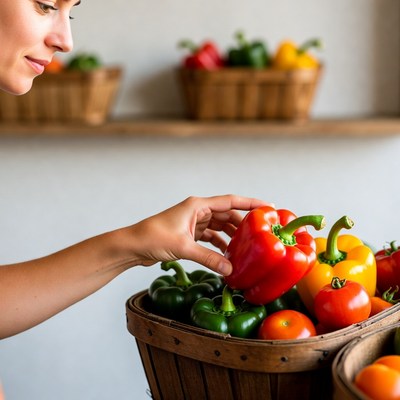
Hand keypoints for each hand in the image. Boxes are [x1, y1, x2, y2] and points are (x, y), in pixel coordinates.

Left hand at [130, 195, 270, 274]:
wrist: (133, 245)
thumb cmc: (153, 238)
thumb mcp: (183, 248)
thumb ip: (208, 258)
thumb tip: (230, 270)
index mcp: (197, 205)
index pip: (230, 201)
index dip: (250, 203)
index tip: (267, 206)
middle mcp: (197, 211)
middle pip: (226, 215)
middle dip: (242, 224)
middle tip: (260, 234)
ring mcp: (193, 222)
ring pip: (219, 227)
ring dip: (231, 236)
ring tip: (246, 248)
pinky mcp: (189, 234)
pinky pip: (210, 237)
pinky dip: (218, 245)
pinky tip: (226, 255)